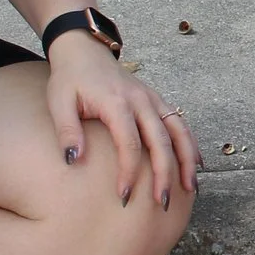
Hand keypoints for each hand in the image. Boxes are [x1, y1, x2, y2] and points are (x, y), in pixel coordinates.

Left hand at [47, 33, 201, 209]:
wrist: (84, 51)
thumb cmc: (70, 79)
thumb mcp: (58, 103)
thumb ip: (67, 131)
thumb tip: (74, 161)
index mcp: (117, 103)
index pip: (129, 143)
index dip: (128, 172)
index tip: (124, 196)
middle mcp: (141, 101)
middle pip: (161, 142)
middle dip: (164, 174)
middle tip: (162, 203)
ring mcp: (152, 100)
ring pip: (178, 132)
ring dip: (186, 160)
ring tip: (190, 188)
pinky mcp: (157, 101)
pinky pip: (180, 123)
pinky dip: (190, 144)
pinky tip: (195, 164)